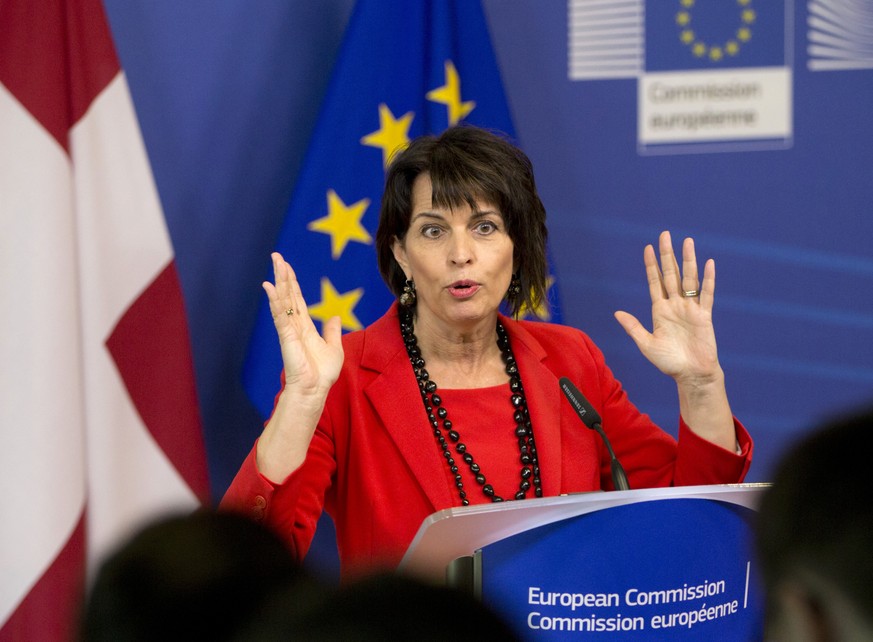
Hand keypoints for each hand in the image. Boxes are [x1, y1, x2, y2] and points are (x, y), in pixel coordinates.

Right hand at [264, 252, 343, 398]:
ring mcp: (289, 329)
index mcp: (305, 326)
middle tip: (276, 256)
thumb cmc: (322, 374)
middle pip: (287, 294)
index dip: (292, 281)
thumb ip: (333, 331)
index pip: (296, 299)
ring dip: (279, 280)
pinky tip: (270, 287)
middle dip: (282, 274)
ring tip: (276, 263)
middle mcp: (294, 325)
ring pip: (283, 299)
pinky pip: (280, 314)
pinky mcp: (287, 336)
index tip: (286, 265)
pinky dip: (275, 300)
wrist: (314, 390)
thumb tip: (335, 317)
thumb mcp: (334, 348)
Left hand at [614, 231, 734, 449]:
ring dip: (688, 260)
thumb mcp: (646, 344)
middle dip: (667, 255)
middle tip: (665, 235)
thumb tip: (617, 312)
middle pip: (671, 274)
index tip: (648, 248)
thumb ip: (633, 327)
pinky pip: (706, 294)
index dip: (651, 266)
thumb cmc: (669, 362)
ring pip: (689, 279)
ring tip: (687, 242)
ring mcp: (690, 309)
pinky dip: (708, 279)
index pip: (654, 282)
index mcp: (659, 311)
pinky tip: (708, 264)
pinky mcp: (704, 316)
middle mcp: (675, 306)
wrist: (691, 375)